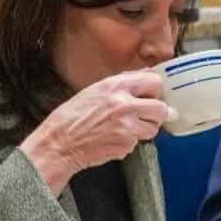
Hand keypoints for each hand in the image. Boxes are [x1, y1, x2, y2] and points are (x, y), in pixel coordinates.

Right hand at [20, 70, 171, 194]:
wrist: (59, 142)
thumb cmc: (73, 117)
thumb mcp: (96, 90)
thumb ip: (123, 83)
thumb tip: (147, 75)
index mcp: (116, 86)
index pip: (155, 81)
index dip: (156, 90)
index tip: (154, 96)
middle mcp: (124, 104)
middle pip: (161, 108)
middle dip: (157, 113)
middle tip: (147, 116)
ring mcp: (127, 126)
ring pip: (153, 128)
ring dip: (144, 130)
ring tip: (124, 128)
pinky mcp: (126, 145)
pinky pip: (138, 143)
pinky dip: (129, 142)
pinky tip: (113, 139)